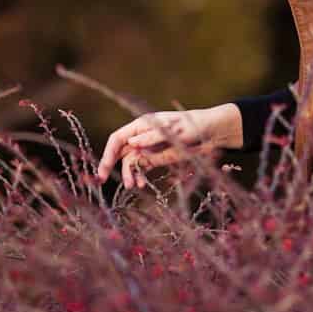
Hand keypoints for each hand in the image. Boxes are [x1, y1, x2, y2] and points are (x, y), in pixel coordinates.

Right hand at [95, 105, 235, 189]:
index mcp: (141, 126)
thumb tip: (131, 143)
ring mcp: (148, 148)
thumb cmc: (191, 126)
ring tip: (132, 185)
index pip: (118, 139)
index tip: (104, 169)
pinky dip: (139, 176)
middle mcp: (141, 137)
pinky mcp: (156, 158)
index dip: (108, 153)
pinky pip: (141, 168)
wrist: (209, 132)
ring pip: (130, 163)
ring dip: (128, 174)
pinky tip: (141, 184)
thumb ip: (151, 137)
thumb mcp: (172, 131)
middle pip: (119, 151)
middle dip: (110, 165)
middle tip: (102, 180)